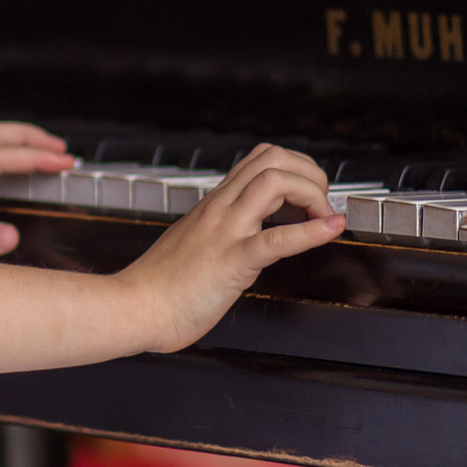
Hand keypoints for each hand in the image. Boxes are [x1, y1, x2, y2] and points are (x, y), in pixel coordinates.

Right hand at [116, 143, 343, 352]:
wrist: (135, 307)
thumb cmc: (160, 285)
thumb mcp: (194, 243)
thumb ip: (217, 232)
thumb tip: (243, 235)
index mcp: (213, 205)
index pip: (259, 159)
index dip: (294, 168)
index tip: (308, 194)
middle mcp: (220, 209)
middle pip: (273, 159)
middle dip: (309, 173)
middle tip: (321, 202)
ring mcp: (225, 231)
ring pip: (275, 182)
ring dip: (312, 193)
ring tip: (324, 215)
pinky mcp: (232, 261)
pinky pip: (277, 239)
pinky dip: (312, 231)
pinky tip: (331, 228)